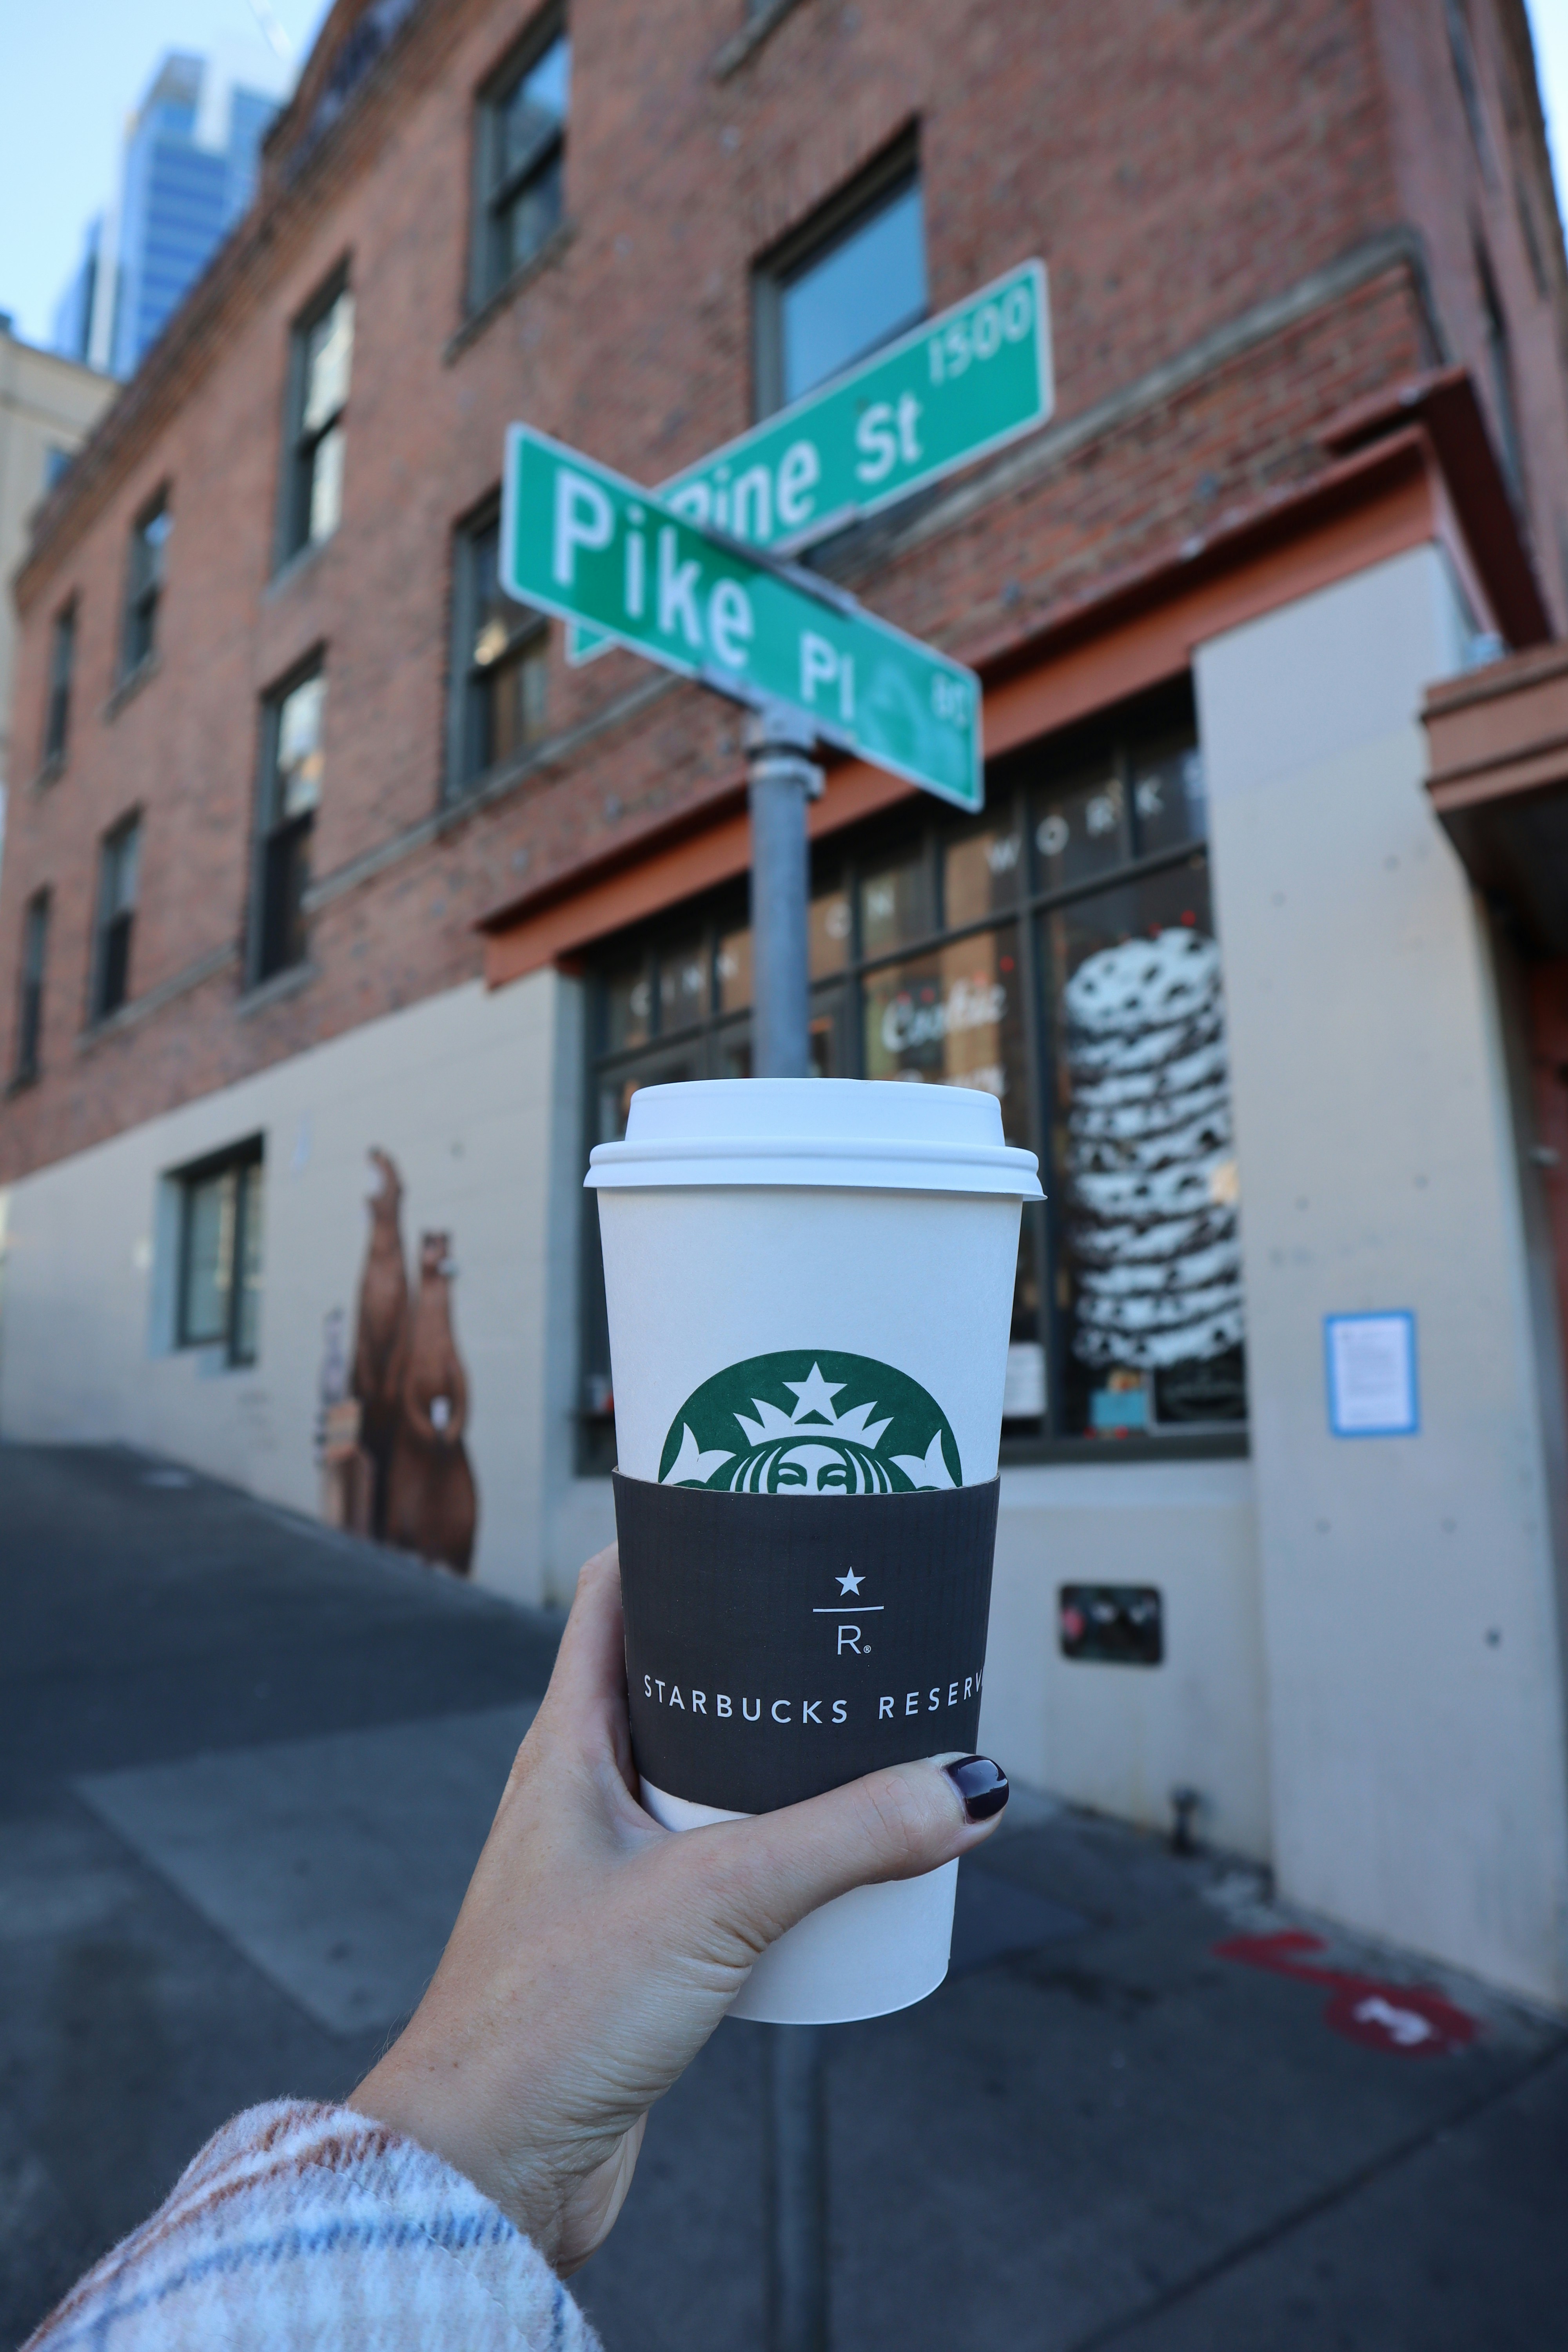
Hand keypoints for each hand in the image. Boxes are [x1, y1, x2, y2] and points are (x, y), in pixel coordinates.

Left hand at [348, 1542, 1007, 2272]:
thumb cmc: (541, 2021)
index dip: (680, 1541)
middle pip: (679, 1686)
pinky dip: (779, 1857)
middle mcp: (581, 1796)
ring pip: (706, 1783)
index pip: (618, 1598)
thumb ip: (848, 1840)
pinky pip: (720, 1870)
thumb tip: (964, 1786)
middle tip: (848, 1632)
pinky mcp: (637, 1948)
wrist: (483, 2170)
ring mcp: (607, 1872)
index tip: (757, 1506)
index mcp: (566, 1745)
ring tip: (867, 1744)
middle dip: (762, 1659)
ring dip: (780, 1765)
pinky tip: (837, 1869)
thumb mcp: (716, 1900)